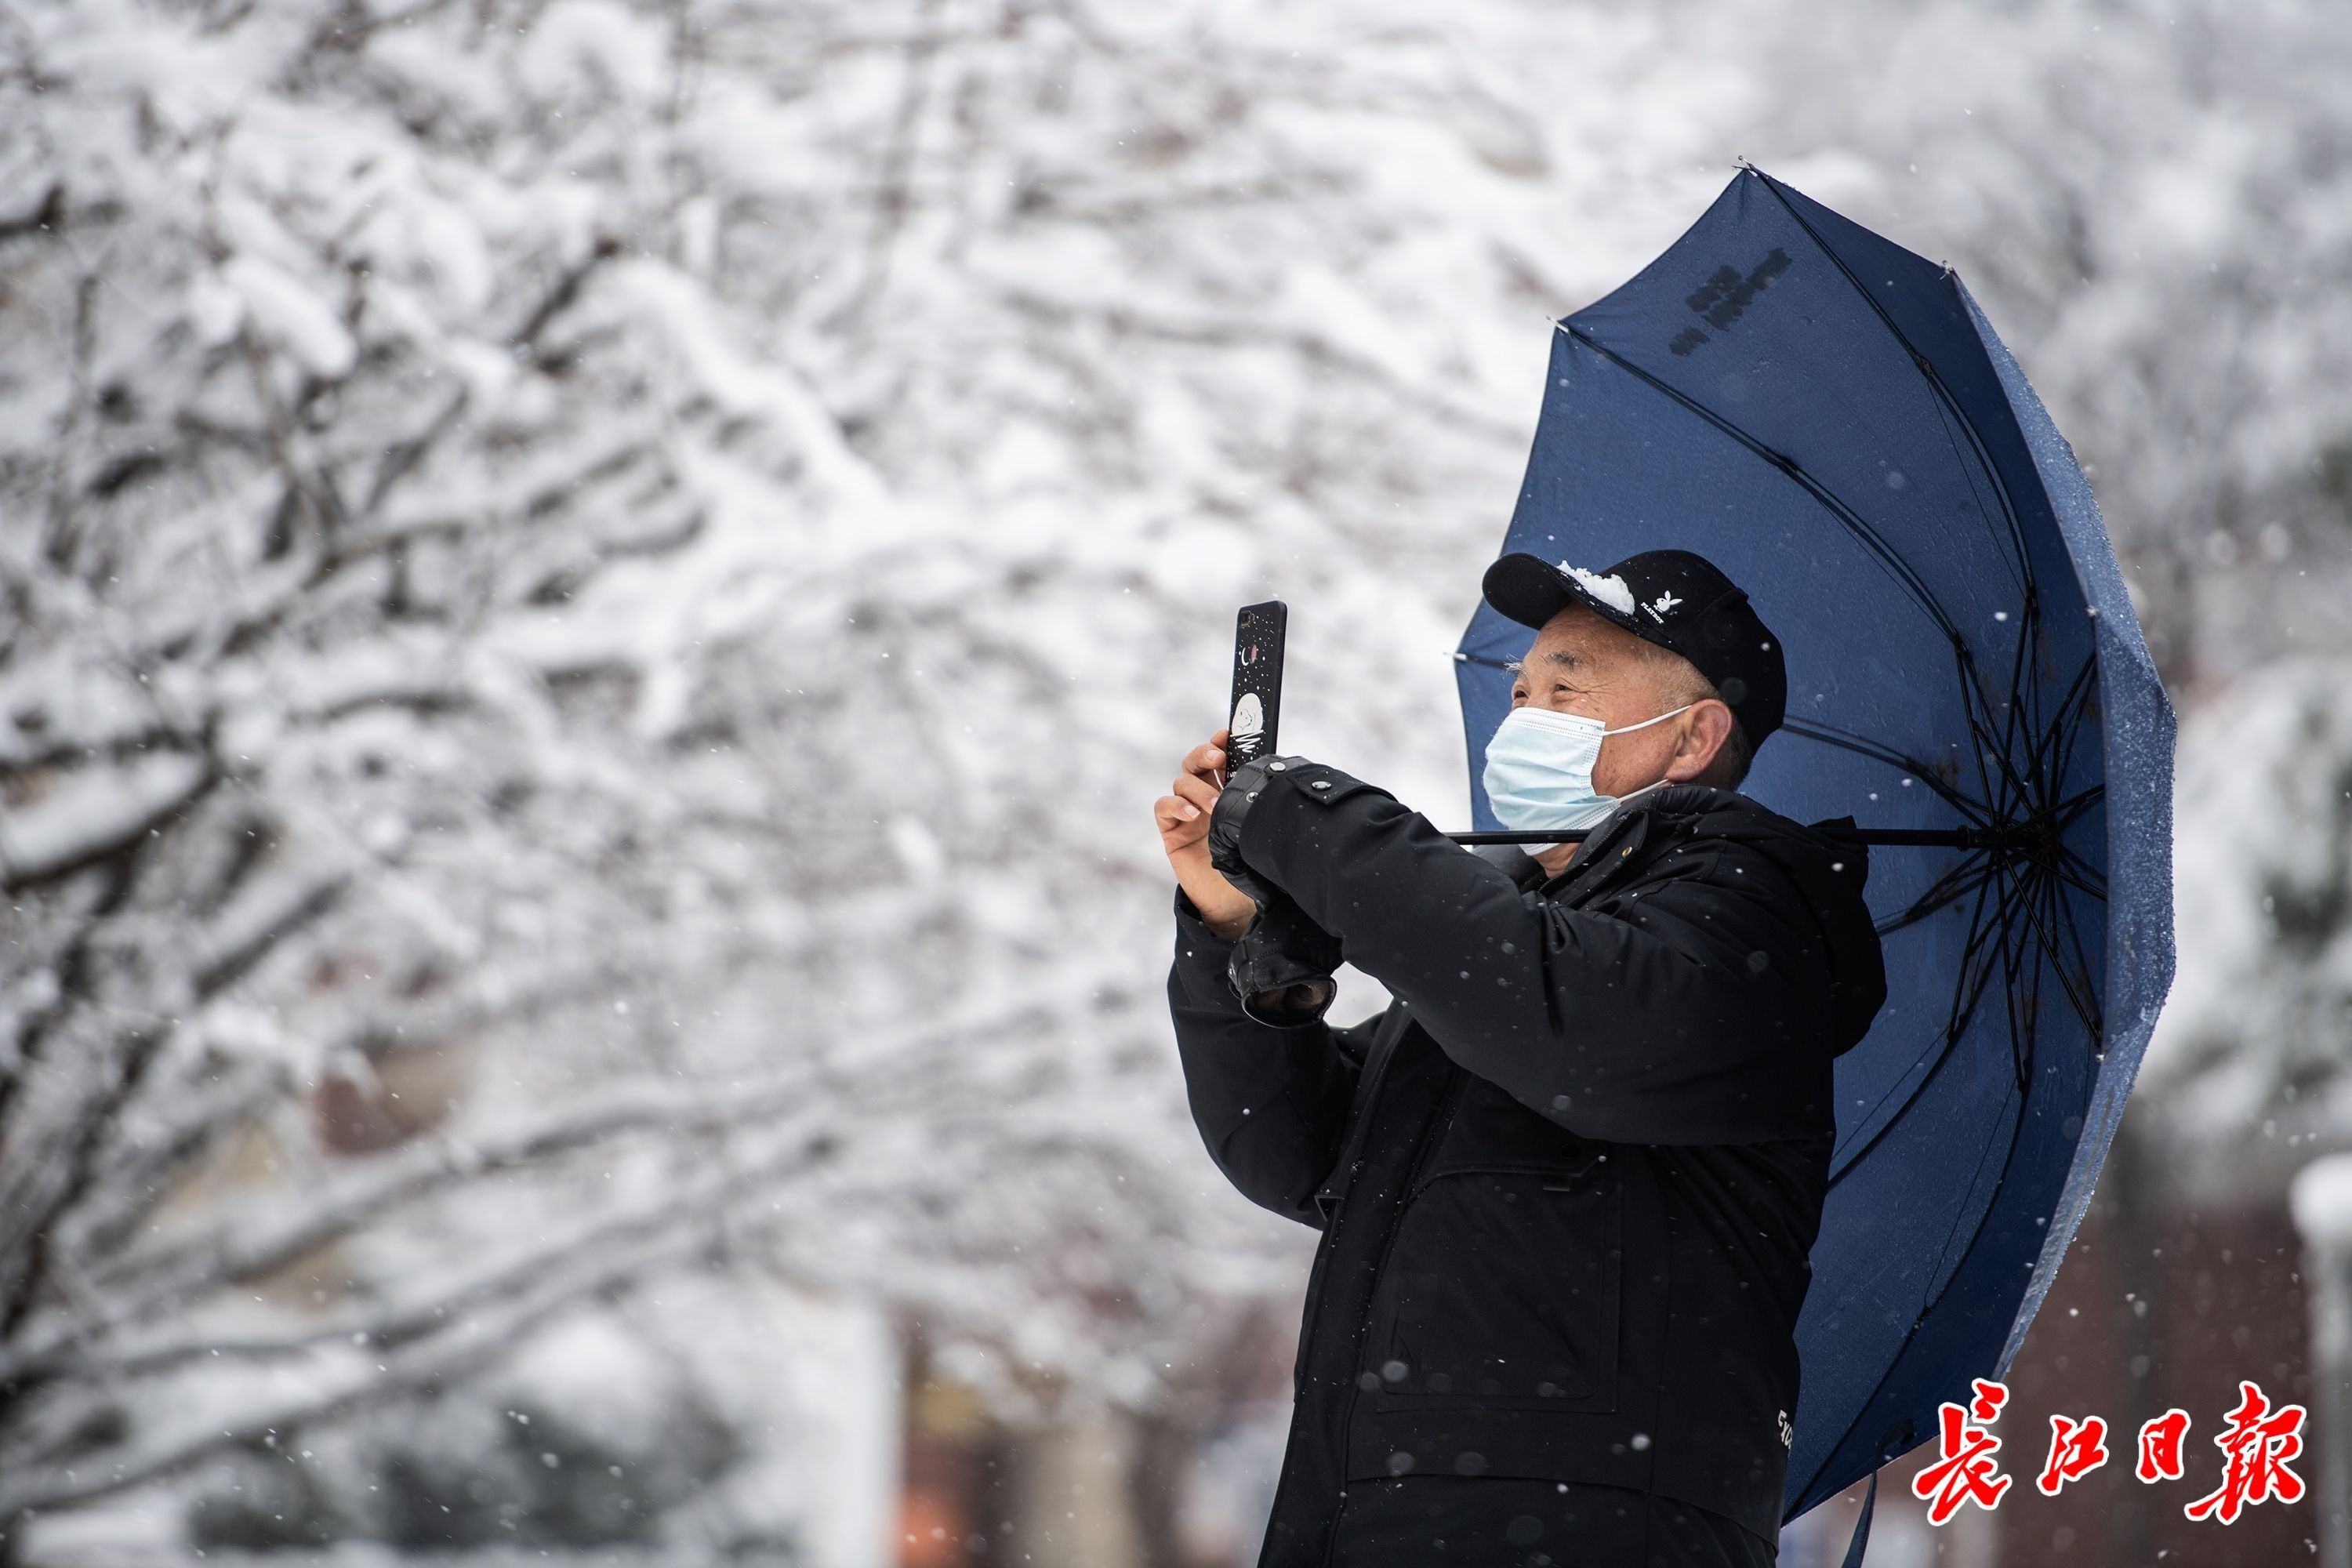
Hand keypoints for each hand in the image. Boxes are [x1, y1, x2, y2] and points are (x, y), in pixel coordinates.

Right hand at [1154, 728, 1259, 939]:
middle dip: (1205, 754)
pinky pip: (1163, 807)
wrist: (1235, 902)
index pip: (1221, 758)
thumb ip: (1264, 805)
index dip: (1222, 743)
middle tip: (1218, 759)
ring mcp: (1186, 813)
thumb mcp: (1262, 829)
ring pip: (1182, 782)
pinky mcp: (1172, 832)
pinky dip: (1176, 805)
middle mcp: (1205, 796)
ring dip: (1198, 789)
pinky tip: (1193, 815)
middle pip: (1196, 762)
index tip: (1229, 734)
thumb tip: (1284, 779)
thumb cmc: (1251, 863)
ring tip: (1214, 806)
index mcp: (1228, 789)